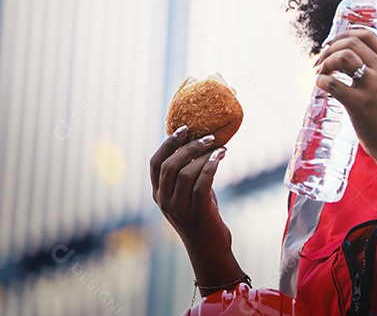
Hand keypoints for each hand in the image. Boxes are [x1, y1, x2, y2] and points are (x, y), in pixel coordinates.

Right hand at [149, 127, 230, 248]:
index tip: (184, 129)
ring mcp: (178, 209)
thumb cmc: (202, 215)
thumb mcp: (189, 194)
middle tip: (209, 137)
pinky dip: (211, 167)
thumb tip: (199, 143)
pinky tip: (221, 157)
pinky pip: (201, 185)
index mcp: (158, 194)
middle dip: (189, 147)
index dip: (168, 144)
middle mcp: (164, 201)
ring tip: (220, 148)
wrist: (209, 248)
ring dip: (204, 156)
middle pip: (170, 166)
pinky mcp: (196, 213)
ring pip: (185, 174)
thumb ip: (188, 173)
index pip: (155, 164)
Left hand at [314, 28, 376, 164]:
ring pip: (344, 56)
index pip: (368, 35)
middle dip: (330, 48)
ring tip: (321, 73)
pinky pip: (333, 84)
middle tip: (320, 62)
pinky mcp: (361, 105)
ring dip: (326, 61)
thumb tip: (349, 55)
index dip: (345, 34)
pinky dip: (321, 82)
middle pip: (352, 42)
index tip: (332, 43)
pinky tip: (321, 86)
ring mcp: (374, 88)